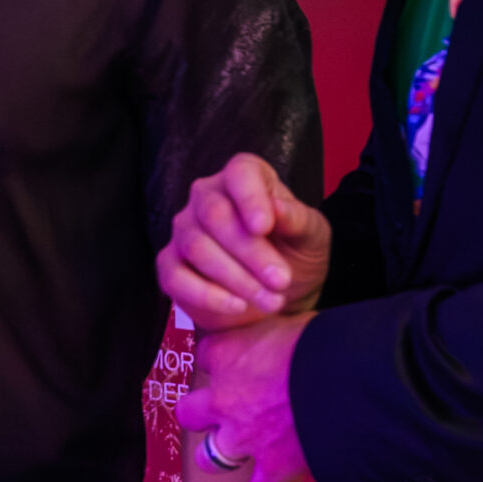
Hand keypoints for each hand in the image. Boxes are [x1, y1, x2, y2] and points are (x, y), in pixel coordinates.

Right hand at [159, 155, 328, 329]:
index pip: (240, 174)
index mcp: (244, 178)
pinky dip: (206, 295)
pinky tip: (237, 307)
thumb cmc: (297, 255)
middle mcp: (206, 196)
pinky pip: (175, 276)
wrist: (279, 294)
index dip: (250, 199)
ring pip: (197, 247)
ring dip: (236, 278)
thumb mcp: (312, 236)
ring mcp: (184, 230)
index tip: (265, 227)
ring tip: (271, 300)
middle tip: (281, 281)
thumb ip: (297, 219)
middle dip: (250, 252)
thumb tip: (277, 209)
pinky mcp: (170, 265)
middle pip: (215, 214)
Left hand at [177, 315, 310, 481]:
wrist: (350, 380)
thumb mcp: (288, 320)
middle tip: (221, 410)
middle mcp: (225, 398)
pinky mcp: (273, 465)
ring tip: (233, 452)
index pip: (205, 354)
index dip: (220, 359)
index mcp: (227, 354)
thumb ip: (272, 331)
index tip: (235, 360)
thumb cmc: (322, 341)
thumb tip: (282, 331)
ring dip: (220, 455)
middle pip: (189, 412)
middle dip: (201, 413)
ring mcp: (244, 436)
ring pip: (209, 458)